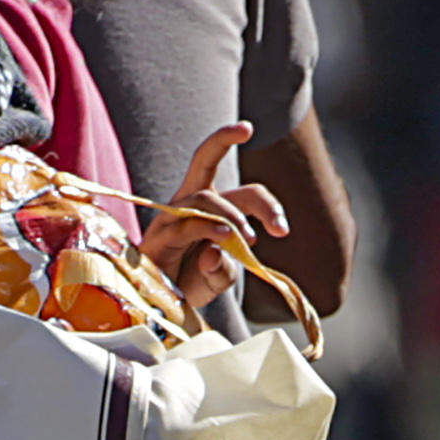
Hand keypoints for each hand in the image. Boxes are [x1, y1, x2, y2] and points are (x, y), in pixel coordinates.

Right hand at [139, 123, 288, 314]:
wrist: (157, 312)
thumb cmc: (188, 286)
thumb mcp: (217, 278)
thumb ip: (224, 267)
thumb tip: (214, 252)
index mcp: (211, 211)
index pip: (242, 193)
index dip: (266, 204)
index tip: (282, 230)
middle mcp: (189, 205)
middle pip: (204, 160)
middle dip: (223, 137)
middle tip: (246, 128)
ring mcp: (171, 219)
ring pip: (203, 197)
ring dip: (232, 216)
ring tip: (248, 240)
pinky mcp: (157, 238)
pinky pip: (185, 224)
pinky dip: (208, 227)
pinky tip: (227, 237)